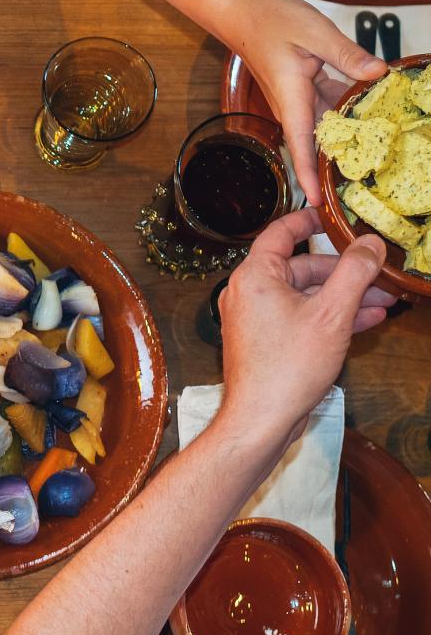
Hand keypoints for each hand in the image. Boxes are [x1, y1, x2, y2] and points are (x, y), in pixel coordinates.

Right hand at [215, 0, 385, 203]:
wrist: (241, 12)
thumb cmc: (270, 21)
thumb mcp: (315, 32)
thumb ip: (348, 54)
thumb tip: (379, 74)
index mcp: (292, 98)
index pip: (300, 146)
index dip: (308, 175)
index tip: (316, 202)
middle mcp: (291, 105)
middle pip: (314, 143)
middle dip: (334, 163)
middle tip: (362, 179)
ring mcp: (295, 98)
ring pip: (322, 126)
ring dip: (344, 136)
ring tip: (374, 147)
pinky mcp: (300, 89)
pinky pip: (324, 108)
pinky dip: (344, 111)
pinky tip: (369, 107)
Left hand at [217, 210, 391, 444]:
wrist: (261, 418)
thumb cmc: (288, 366)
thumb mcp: (332, 313)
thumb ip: (354, 273)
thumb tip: (371, 243)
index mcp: (255, 276)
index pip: (281, 233)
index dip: (309, 221)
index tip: (333, 215)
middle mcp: (249, 293)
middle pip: (301, 267)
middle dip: (344, 270)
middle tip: (381, 272)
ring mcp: (256, 318)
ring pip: (306, 295)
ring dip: (344, 296)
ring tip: (385, 298)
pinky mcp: (266, 340)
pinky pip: (301, 317)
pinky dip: (330, 316)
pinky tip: (367, 320)